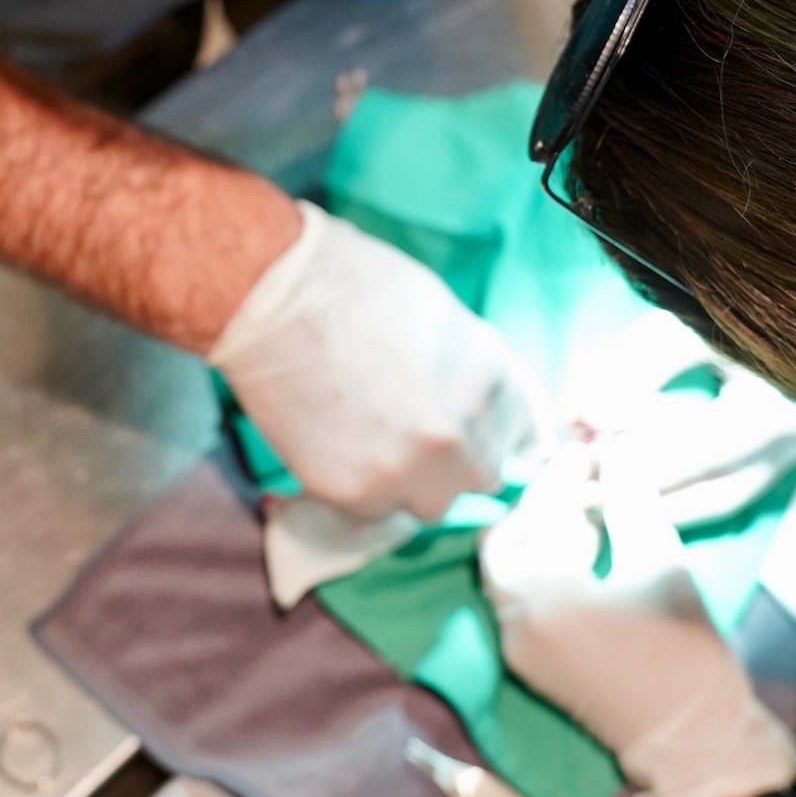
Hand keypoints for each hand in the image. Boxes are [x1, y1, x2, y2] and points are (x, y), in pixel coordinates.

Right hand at [210, 204, 548, 520]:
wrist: (272, 296)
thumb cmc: (353, 284)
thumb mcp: (442, 314)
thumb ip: (472, 370)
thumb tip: (483, 408)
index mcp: (489, 379)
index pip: (523, 432)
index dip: (491, 428)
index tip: (472, 430)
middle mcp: (460, 434)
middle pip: (481, 475)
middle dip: (454, 459)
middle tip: (412, 433)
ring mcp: (409, 471)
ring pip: (431, 503)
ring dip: (411, 483)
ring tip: (372, 443)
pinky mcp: (356, 494)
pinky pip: (375, 511)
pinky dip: (361, 490)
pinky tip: (337, 448)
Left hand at [478, 444, 795, 796]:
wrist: (687, 736)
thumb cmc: (684, 650)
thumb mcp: (662, 562)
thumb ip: (630, 503)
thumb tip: (612, 457)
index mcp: (547, 594)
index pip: (543, 511)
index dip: (566, 474)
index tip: (589, 451)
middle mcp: (514, 619)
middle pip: (504, 539)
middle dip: (537, 505)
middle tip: (577, 482)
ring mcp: (513, 645)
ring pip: (502, 570)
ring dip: (531, 536)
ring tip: (579, 514)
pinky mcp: (524, 661)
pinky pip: (512, 599)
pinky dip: (533, 568)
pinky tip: (575, 552)